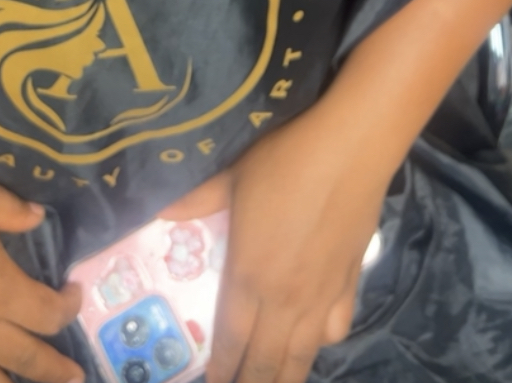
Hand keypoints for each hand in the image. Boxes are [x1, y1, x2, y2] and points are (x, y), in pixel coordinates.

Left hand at [161, 101, 388, 382]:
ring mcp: (321, 296)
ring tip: (274, 382)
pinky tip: (316, 339)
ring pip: (302, 356)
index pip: (230, 340)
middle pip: (265, 361)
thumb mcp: (232, 177)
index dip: (220, 369)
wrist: (347, 150)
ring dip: (285, 376)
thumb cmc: (284, 161)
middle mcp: (284, 299)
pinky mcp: (351, 284)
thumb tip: (160, 213)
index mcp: (249, 277)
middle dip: (249, 382)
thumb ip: (197, 202)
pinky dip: (322, 343)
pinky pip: (335, 330)